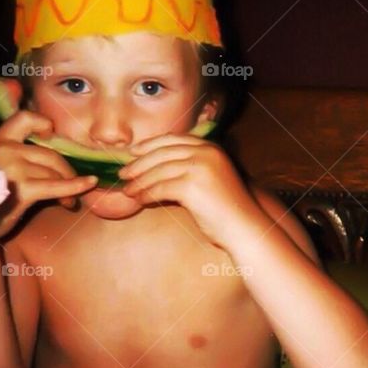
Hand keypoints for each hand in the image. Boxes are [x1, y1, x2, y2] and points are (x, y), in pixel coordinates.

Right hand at [0, 110, 98, 239]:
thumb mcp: (3, 168)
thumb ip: (24, 157)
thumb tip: (63, 159)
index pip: (23, 119)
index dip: (42, 123)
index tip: (52, 134)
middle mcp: (4, 151)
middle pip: (50, 154)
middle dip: (65, 171)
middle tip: (72, 187)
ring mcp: (12, 168)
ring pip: (54, 172)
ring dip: (68, 187)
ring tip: (69, 201)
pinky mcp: (22, 189)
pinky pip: (58, 185)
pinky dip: (76, 186)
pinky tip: (89, 184)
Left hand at [118, 135, 258, 247]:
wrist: (244, 227)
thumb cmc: (227, 208)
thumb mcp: (211, 178)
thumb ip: (190, 167)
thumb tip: (155, 167)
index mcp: (211, 148)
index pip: (173, 140)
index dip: (150, 145)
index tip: (133, 152)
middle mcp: (206, 152)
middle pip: (162, 153)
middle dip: (139, 163)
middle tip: (123, 174)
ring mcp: (200, 167)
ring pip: (158, 171)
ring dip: (140, 182)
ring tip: (128, 191)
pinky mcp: (192, 186)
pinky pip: (160, 188)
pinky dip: (147, 194)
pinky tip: (140, 200)